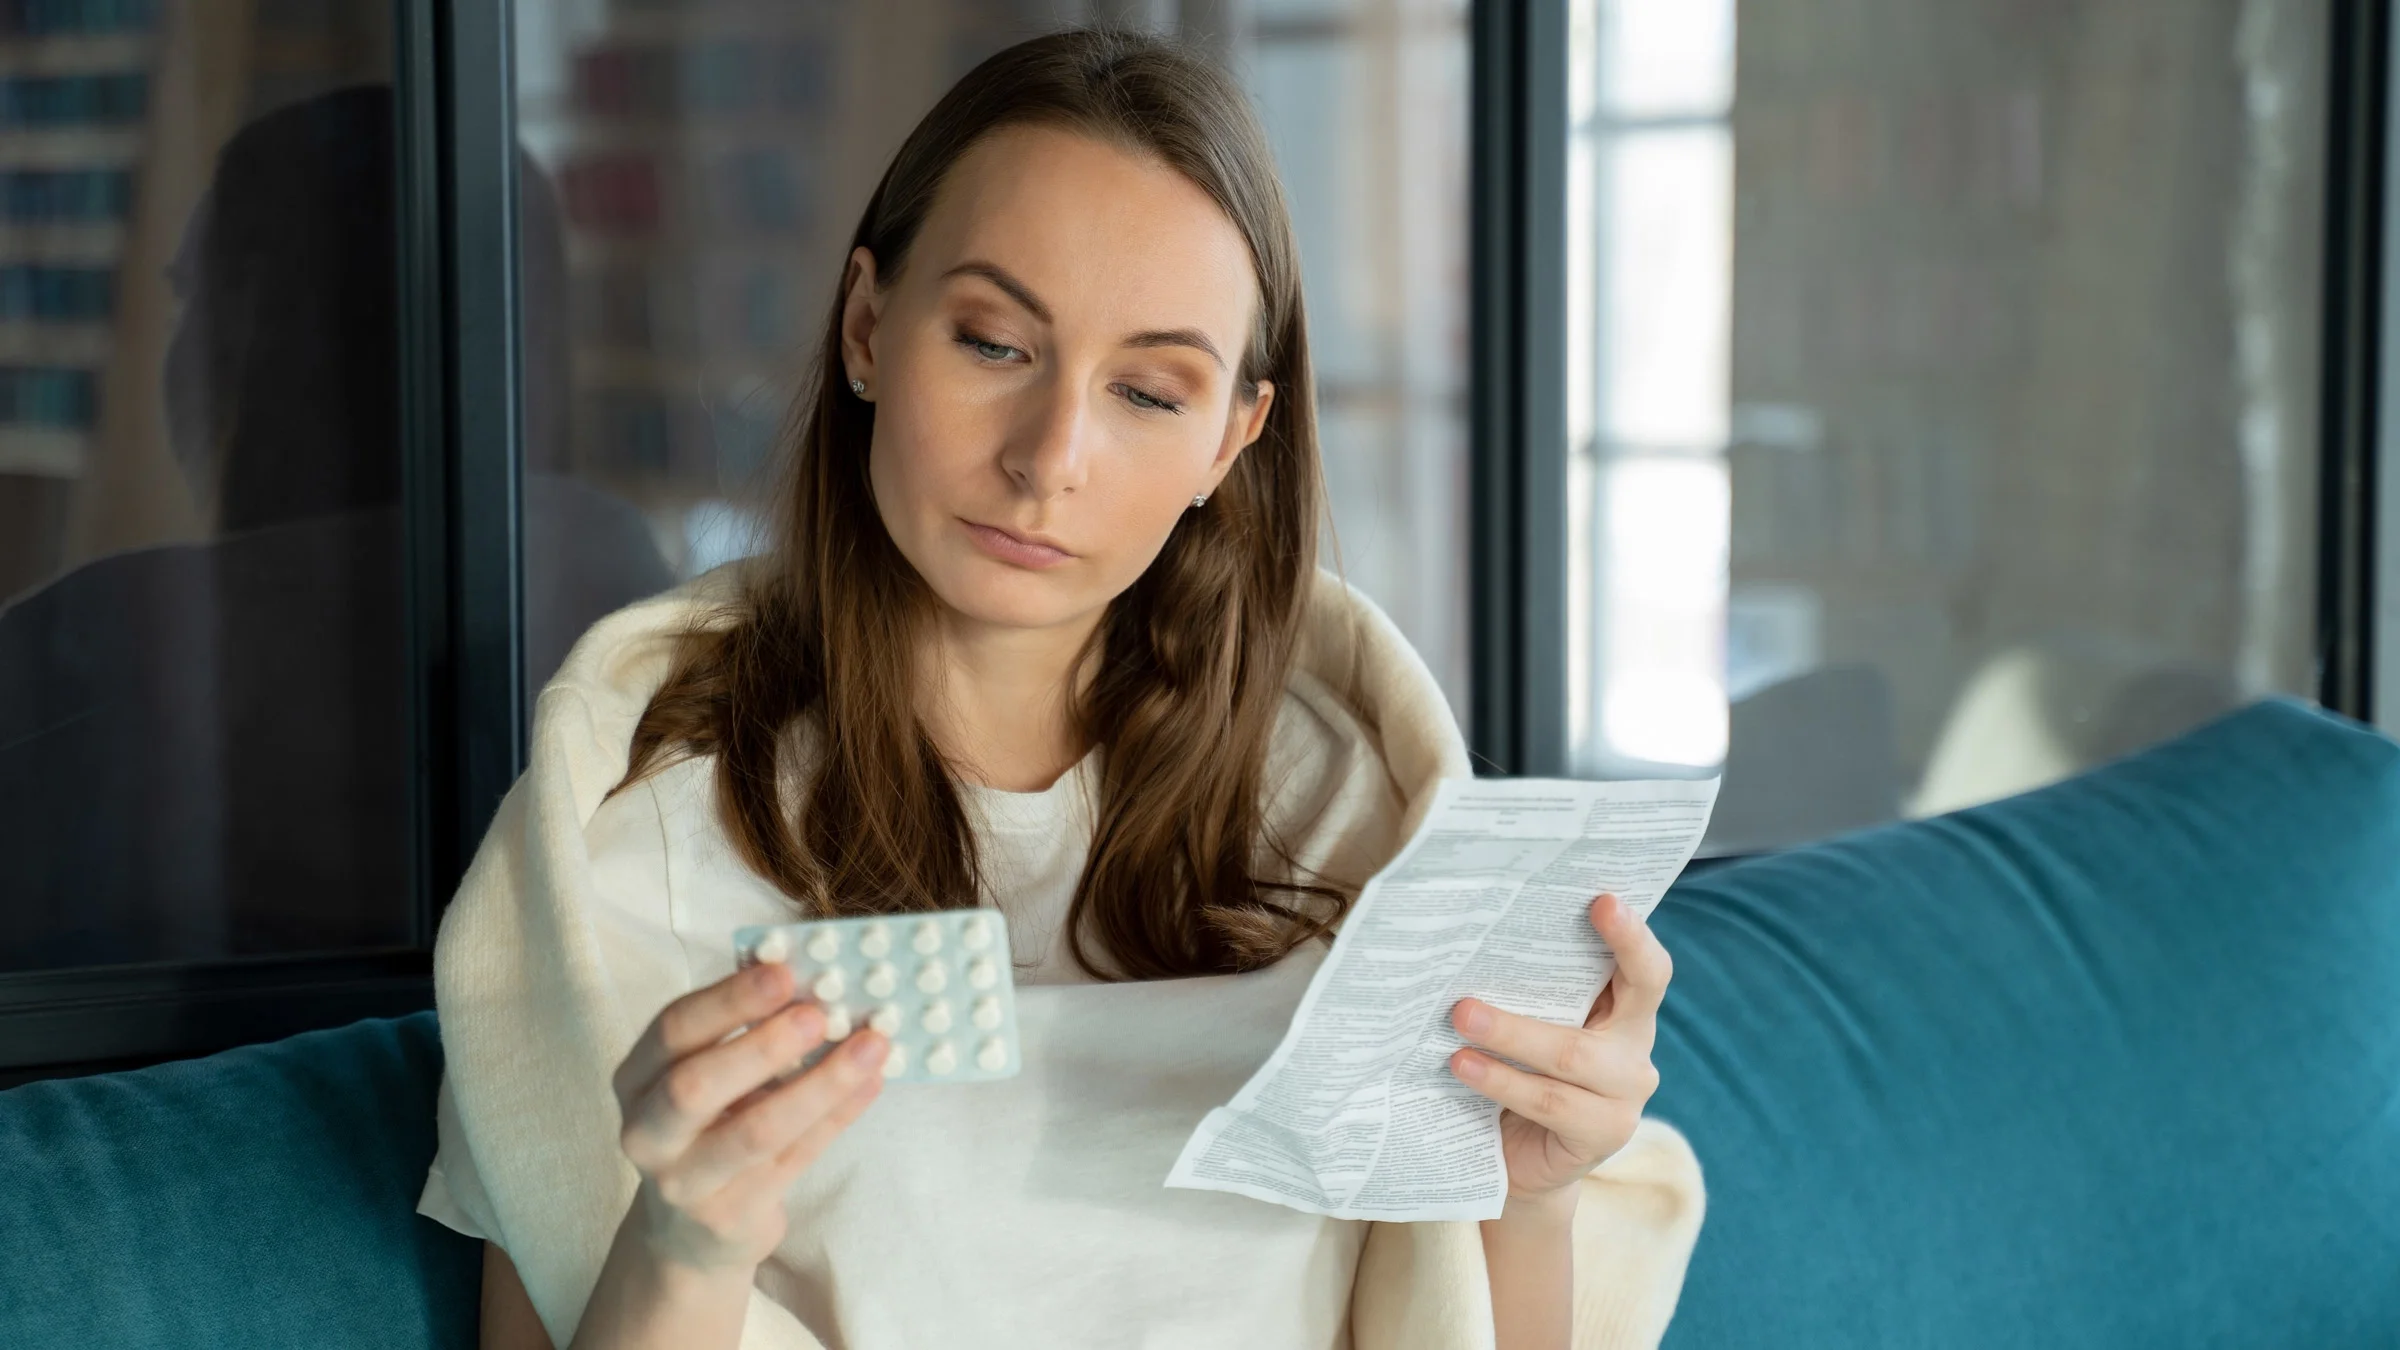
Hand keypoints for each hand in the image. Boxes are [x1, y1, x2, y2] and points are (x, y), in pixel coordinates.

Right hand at [609, 960, 886, 1275]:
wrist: (690, 1232)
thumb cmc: (707, 1128)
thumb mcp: (706, 1076)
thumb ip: (746, 1033)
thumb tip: (818, 982)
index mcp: (637, 1079)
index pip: (672, 1031)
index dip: (728, 999)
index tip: (783, 972)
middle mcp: (647, 1133)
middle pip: (695, 1086)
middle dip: (762, 1046)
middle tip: (820, 1015)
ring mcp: (686, 1183)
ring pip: (755, 1132)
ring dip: (820, 1085)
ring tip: (870, 1047)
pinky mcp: (732, 1217)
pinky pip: (795, 1161)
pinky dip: (837, 1117)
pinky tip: (871, 1084)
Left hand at [1448, 892, 1671, 1200]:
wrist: (1518, 1160)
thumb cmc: (1521, 1073)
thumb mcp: (1534, 1026)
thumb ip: (1529, 993)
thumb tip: (1471, 943)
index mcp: (1626, 1013)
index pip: (1646, 971)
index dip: (1632, 936)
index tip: (1603, 900)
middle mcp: (1635, 1052)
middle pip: (1612, 1011)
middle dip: (1563, 967)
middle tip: (1493, 965)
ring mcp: (1625, 1098)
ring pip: (1572, 1055)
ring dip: (1510, 1034)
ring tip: (1460, 1018)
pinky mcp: (1602, 1135)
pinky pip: (1550, 1101)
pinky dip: (1503, 1081)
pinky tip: (1464, 1066)